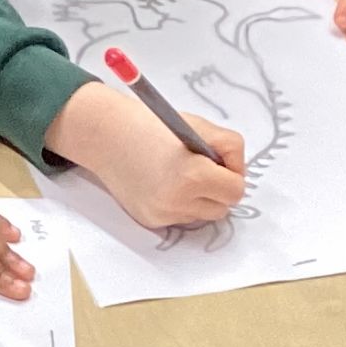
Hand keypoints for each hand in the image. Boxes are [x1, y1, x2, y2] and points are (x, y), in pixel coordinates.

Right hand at [45, 81, 246, 230]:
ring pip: (202, 215)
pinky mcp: (150, 220)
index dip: (232, 174)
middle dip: (218, 189)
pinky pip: (181, 217)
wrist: (107, 136)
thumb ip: (229, 148)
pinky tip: (164, 183)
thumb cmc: (153, 126)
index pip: (236, 191)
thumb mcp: (199, 126)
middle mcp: (177, 201)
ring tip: (181, 174)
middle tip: (203, 167)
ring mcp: (162, 214)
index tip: (219, 162)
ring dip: (201, 198)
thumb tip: (237, 173)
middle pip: (223, 209)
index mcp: (192, 175)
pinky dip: (180, 203)